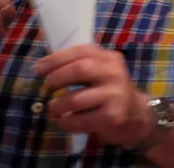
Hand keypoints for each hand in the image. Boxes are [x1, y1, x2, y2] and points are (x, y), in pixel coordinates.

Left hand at [38, 44, 155, 148]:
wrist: (136, 114)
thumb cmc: (109, 91)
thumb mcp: (100, 72)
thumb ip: (79, 66)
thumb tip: (42, 67)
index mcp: (109, 58)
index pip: (80, 51)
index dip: (56, 59)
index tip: (37, 69)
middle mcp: (114, 72)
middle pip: (79, 69)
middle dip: (56, 79)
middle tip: (46, 89)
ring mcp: (115, 94)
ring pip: (75, 98)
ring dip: (57, 105)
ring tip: (52, 109)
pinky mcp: (112, 116)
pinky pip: (80, 120)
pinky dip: (66, 122)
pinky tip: (64, 121)